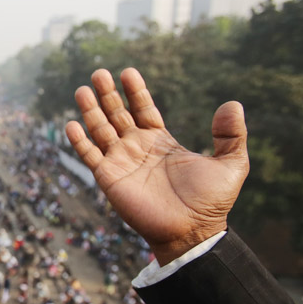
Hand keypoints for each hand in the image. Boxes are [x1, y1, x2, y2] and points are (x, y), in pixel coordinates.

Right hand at [65, 68, 248, 264]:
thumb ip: (231, 134)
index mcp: (160, 141)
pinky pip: (90, 156)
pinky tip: (71, 124)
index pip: (143, 109)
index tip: (128, 72)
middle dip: (108, 94)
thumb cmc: (210, 202)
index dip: (135, 91)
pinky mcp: (108, 178)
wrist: (191, 231)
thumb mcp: (231, 164)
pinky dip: (79, 141)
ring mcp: (121, 162)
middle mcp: (137, 148)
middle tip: (98, 72)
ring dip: (90, 110)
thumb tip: (232, 104)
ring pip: (100, 130)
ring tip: (82, 90)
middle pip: (117, 114)